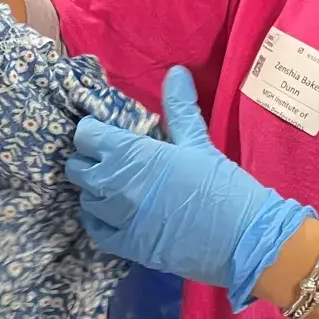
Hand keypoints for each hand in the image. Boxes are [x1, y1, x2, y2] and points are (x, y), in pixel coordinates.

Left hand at [65, 67, 312, 309]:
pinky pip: (95, 229)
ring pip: (85, 198)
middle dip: (90, 159)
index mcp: (129, 154)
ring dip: (96, 190)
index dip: (94, 130)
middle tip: (111, 158)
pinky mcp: (125, 246)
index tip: (107, 131)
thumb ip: (179, 107)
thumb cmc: (220, 185)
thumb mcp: (197, 142)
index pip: (86, 134)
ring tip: (117, 186)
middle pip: (77, 167)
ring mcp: (116, 218)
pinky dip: (100, 219)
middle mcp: (113, 185)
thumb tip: (176, 72)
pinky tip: (114, 213)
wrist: (241, 238)